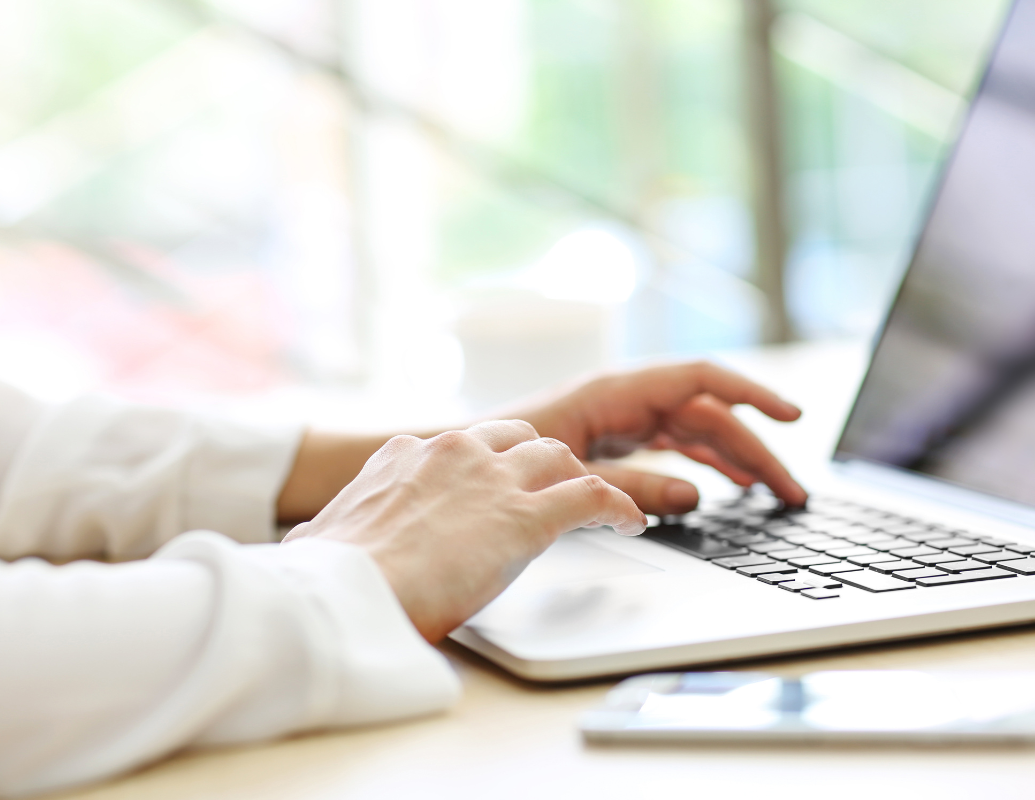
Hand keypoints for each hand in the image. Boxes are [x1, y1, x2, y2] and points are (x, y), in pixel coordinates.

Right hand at [281, 420, 644, 641]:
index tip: (497, 489)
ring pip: (561, 458)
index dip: (488, 468)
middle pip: (520, 439)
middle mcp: (454, 453)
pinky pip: (593, 496)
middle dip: (542, 463)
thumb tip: (303, 546)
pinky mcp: (527, 516)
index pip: (463, 446)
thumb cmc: (325, 580)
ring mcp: (493, 480)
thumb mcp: (316, 541)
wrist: (341, 595)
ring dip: (582, 481)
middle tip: (554, 492)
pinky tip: (630, 523)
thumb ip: (326, 533)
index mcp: (404, 456)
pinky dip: (618, 507)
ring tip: (598, 508)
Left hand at [511, 361, 806, 514]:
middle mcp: (625, 400)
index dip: (750, 395)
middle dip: (754, 449)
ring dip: (736, 460)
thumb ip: (631, 486)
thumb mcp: (570, 476)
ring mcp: (622, 420)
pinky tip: (729, 485)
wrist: (458, 465)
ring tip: (773, 493)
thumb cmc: (502, 459)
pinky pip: (674, 447)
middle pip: (707, 416)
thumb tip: (695, 494)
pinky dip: (705, 463)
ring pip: (695, 433)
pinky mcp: (615, 441)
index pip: (700, 381)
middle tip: (792, 492)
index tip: (791, 416)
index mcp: (615, 392)